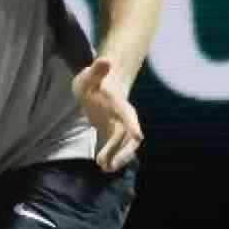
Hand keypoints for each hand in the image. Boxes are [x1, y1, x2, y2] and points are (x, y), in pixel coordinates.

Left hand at [72, 57, 142, 171]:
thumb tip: (106, 60)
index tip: (137, 136)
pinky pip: (116, 149)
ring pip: (125, 146)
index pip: (129, 116)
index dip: (133, 125)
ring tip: (104, 168)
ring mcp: (119, 127)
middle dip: (122, 152)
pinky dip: (112, 158)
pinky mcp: (112, 133)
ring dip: (117, 158)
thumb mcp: (91, 75)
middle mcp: (124, 118)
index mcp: (120, 104)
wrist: (98, 85)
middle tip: (108, 165)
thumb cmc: (94, 80)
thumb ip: (98, 70)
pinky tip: (103, 167)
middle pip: (129, 138)